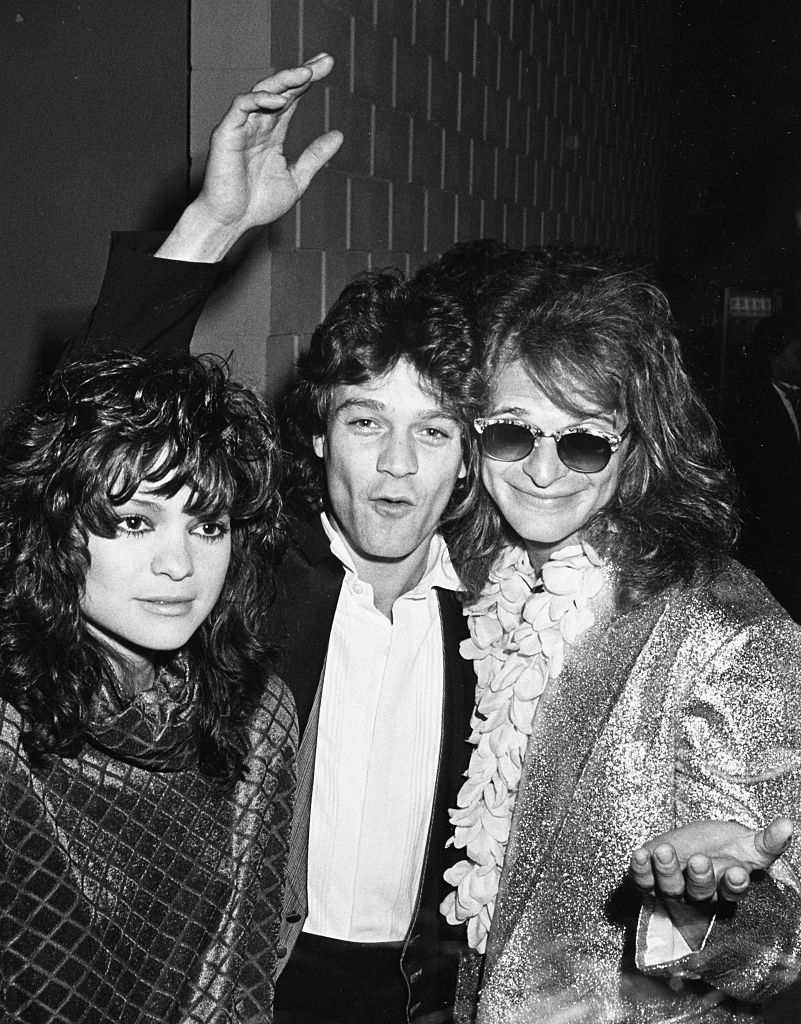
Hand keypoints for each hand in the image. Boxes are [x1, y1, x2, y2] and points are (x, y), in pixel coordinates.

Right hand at [158, 53, 342, 260]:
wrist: (230, 222)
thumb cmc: (256, 204)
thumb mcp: (296, 179)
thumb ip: (315, 156)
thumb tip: (338, 135)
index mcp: (272, 134)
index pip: (292, 99)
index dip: (307, 81)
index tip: (328, 66)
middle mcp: (257, 125)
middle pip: (280, 89)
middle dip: (301, 73)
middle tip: (325, 62)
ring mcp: (241, 126)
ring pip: (262, 92)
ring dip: (285, 81)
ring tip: (307, 74)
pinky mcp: (226, 132)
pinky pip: (241, 105)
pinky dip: (259, 100)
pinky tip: (280, 100)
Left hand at [629, 817, 792, 948]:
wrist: (692, 846)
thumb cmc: (723, 848)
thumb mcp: (747, 844)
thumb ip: (767, 840)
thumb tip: (788, 824)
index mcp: (726, 885)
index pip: (733, 892)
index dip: (734, 885)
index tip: (735, 873)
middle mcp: (700, 893)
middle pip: (701, 892)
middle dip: (700, 878)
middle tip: (699, 861)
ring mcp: (673, 889)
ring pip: (671, 887)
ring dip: (666, 870)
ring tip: (665, 851)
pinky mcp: (649, 881)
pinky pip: (643, 881)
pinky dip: (640, 869)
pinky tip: (639, 854)